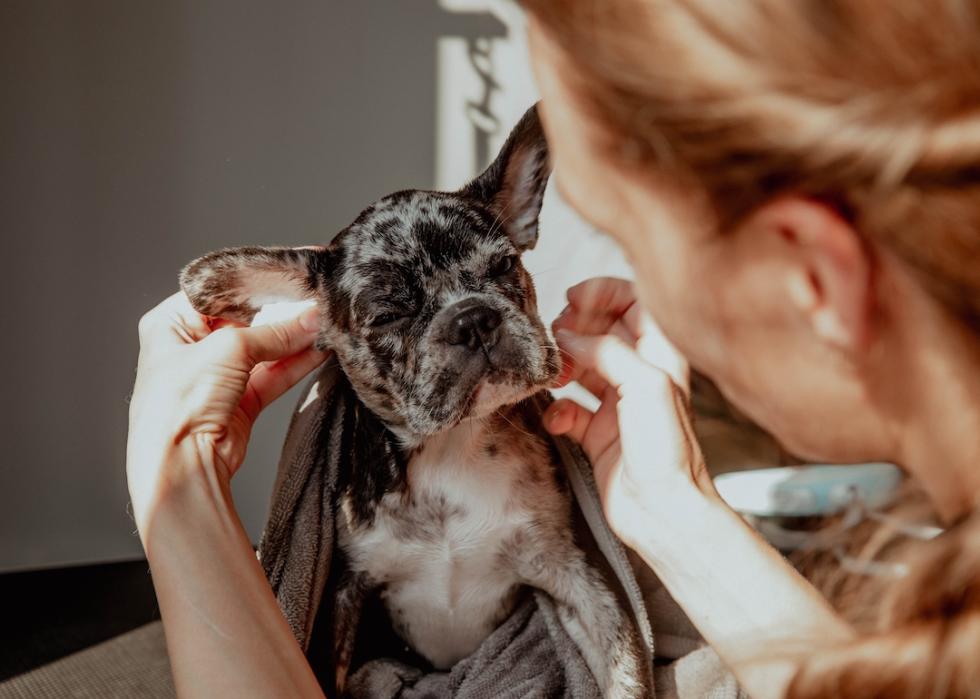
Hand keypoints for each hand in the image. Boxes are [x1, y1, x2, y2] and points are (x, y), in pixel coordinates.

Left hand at [126, 292, 327, 528]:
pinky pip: (273, 374)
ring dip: (294, 338)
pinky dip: (296, 363)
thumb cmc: (179, 405)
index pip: (219, 291)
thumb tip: (310, 318)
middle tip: (315, 297)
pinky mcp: (239, 400)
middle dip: (281, 312)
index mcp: (170, 324)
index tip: (291, 271)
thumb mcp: (228, 350)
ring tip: (325, 322)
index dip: (256, 282)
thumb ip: (275, 332)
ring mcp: (217, 375)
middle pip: (246, 319)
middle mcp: (192, 347)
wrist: (181, 466)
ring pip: (264, 348)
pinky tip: (320, 348)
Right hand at [545, 277, 714, 546]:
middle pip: (602, 332)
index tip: (574, 298)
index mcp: (661, 357)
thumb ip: (608, 351)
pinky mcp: (598, 435)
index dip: (604, 294)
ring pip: (583, 368)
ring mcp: (618, 405)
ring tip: (553, 372)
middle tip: (557, 334)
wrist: (664, 512)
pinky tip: (558, 418)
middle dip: (576, 328)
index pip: (634, 304)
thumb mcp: (645, 384)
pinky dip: (558, 410)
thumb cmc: (668, 452)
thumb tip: (571, 337)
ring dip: (563, 366)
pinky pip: (570, 409)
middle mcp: (640, 376)